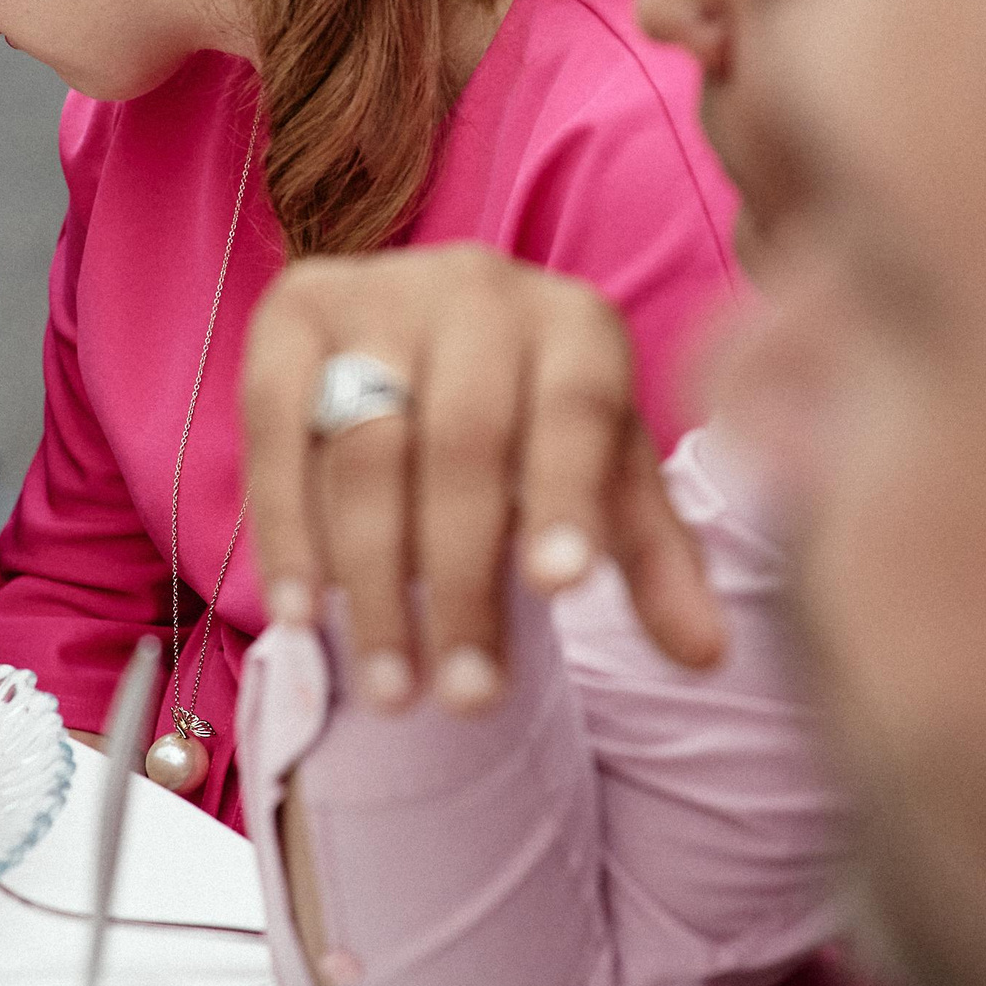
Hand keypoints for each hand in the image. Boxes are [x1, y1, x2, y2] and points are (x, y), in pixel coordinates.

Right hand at [242, 244, 724, 716]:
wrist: (433, 332)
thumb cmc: (535, 424)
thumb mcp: (605, 480)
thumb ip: (653, 561)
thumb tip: (707, 654)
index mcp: (575, 323)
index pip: (575, 410)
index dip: (566, 497)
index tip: (561, 593)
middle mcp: (479, 287)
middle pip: (463, 444)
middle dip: (463, 583)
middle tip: (467, 698)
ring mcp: (377, 293)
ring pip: (367, 449)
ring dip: (374, 580)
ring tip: (393, 686)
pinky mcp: (294, 313)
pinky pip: (278, 431)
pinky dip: (288, 529)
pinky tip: (302, 614)